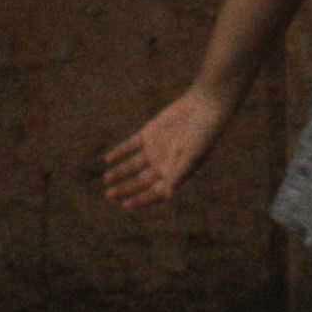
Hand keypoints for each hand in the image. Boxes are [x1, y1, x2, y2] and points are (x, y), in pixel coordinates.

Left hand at [101, 83, 233, 211]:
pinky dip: (120, 152)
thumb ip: (179, 174)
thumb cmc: (204, 135)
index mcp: (175, 174)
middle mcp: (163, 165)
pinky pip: (130, 146)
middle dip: (125, 189)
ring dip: (119, 172)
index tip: (126, 205)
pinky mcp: (149, 134)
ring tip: (106, 179)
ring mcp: (155, 149)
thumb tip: (168, 194)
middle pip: (140, 182)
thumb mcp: (192, 155)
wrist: (205, 106)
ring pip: (132, 166)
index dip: (140, 200)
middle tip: (109, 195)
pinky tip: (108, 159)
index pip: (155, 193)